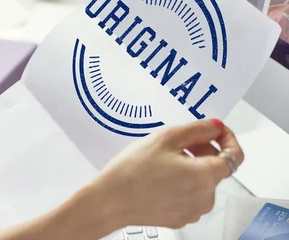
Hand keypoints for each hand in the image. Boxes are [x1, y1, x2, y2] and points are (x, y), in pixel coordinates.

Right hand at [96, 119, 242, 228]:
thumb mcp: (165, 138)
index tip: (215, 130)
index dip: (228, 138)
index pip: (235, 155)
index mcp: (204, 176)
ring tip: (164, 159)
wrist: (110, 200)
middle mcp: (204, 198)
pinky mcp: (179, 217)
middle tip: (180, 141)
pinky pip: (189, 195)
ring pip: (202, 181)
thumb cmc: (132, 171)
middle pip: (216, 168)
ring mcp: (192, 211)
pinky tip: (160, 175)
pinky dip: (182, 182)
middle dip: (204, 151)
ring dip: (191, 166)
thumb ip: (197, 129)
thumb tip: (215, 126)